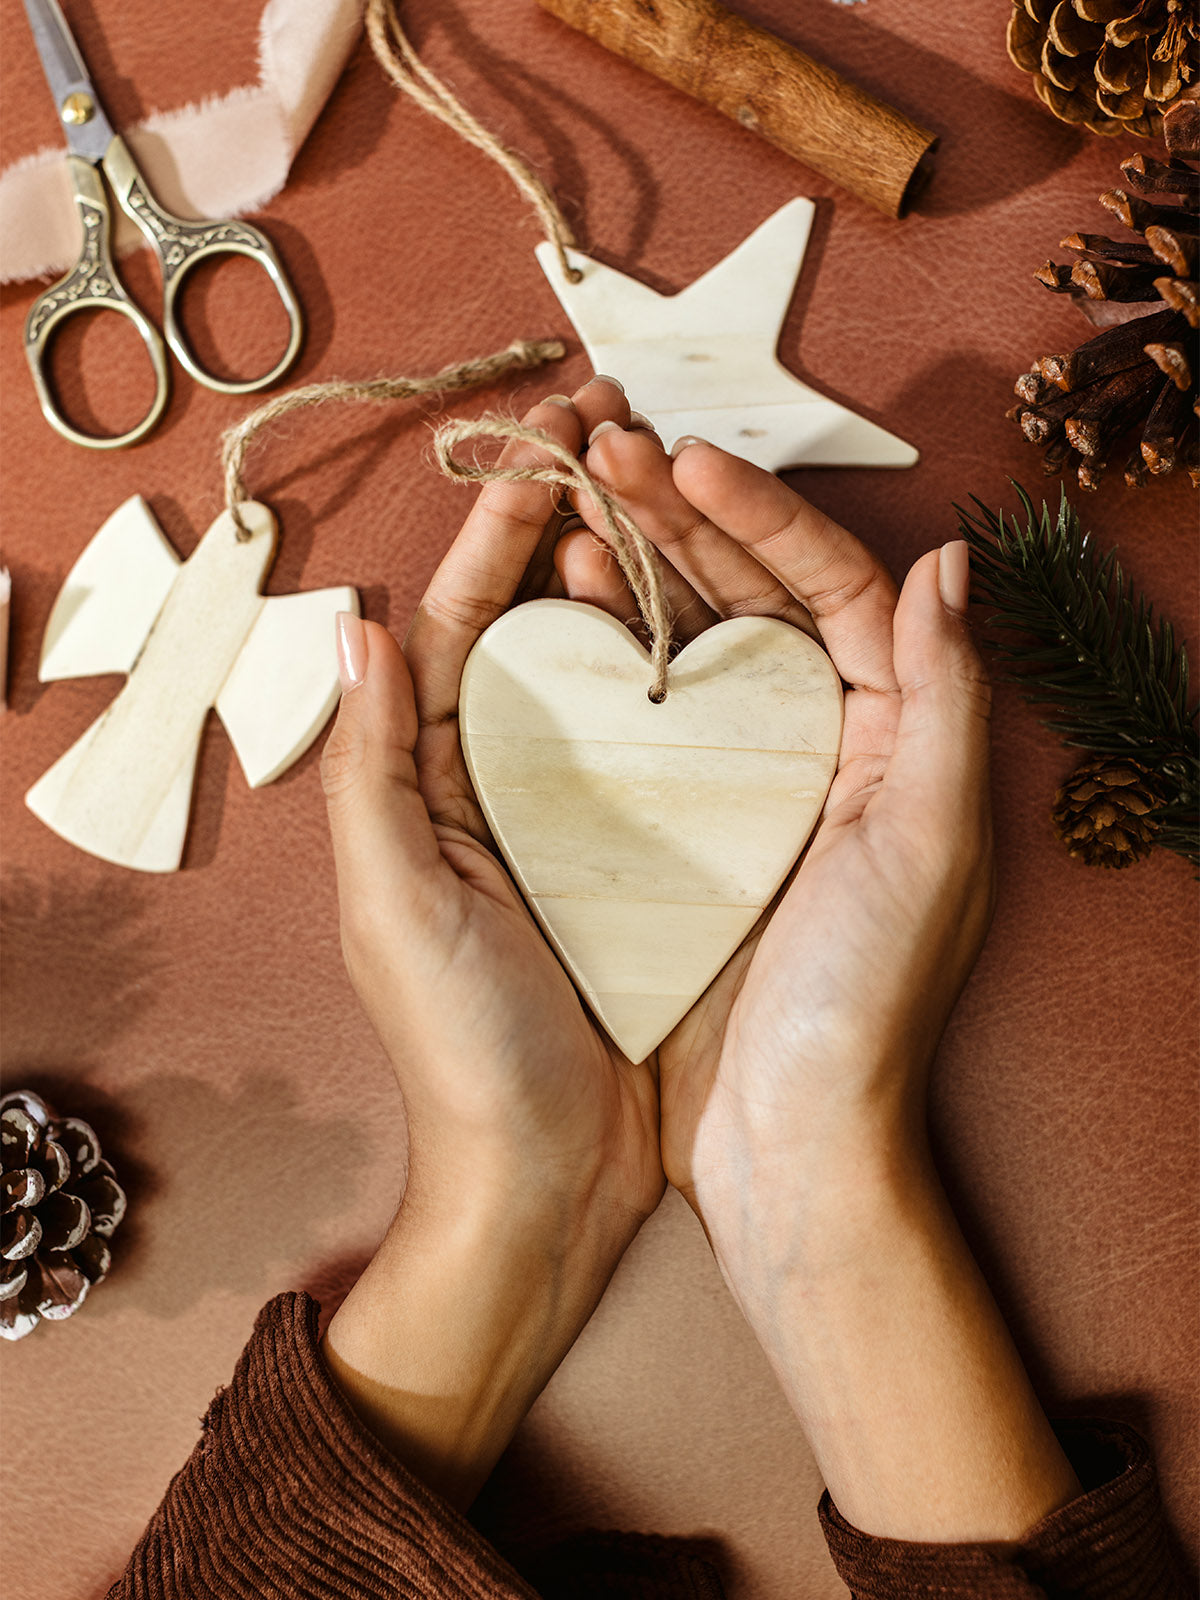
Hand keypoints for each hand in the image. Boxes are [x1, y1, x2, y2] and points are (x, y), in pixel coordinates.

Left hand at [318, 379, 663, 1507]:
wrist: (549, 1175)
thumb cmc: (462, 1047)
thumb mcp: (395, 901)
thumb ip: (370, 768)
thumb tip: (351, 623)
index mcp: (420, 788)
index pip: (450, 630)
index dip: (494, 534)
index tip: (550, 451)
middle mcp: (488, 790)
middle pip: (522, 632)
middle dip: (563, 530)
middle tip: (619, 440)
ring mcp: (566, 821)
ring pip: (593, 676)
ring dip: (625, 587)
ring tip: (672, 505)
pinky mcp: (638, 859)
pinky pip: (656, 746)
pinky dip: (678, 680)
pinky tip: (722, 633)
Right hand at [558, 421, 992, 1217]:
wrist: (786, 1140)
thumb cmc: (862, 1001)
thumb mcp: (929, 843)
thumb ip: (945, 697)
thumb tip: (947, 562)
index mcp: (894, 736)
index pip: (832, 586)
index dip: (761, 513)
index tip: (685, 459)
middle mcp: (826, 744)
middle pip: (755, 597)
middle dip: (683, 515)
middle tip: (606, 445)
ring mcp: (750, 782)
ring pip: (694, 641)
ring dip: (641, 566)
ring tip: (574, 505)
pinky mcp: (685, 827)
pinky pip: (648, 713)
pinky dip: (611, 652)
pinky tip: (567, 607)